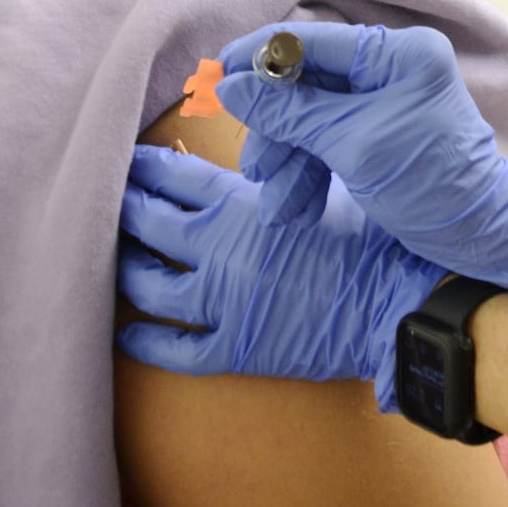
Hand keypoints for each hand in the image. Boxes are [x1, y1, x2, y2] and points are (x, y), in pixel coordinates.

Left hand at [117, 145, 443, 410]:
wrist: (399, 304)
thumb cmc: (372, 239)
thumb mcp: (325, 188)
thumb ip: (283, 175)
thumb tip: (264, 156)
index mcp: (242, 205)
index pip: (175, 175)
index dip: (146, 166)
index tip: (129, 159)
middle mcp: (220, 251)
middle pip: (149, 224)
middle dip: (124, 208)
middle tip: (108, 200)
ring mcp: (222, 304)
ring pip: (149, 287)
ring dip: (126, 269)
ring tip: (113, 259)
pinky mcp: (234, 349)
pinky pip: (174, 350)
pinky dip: (144, 342)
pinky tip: (128, 332)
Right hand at [213, 22, 507, 315]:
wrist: (482, 237)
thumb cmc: (431, 184)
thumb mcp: (354, 145)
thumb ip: (292, 113)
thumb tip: (231, 85)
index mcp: (399, 53)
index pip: (313, 41)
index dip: (260, 58)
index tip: (217, 76)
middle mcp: (394, 67)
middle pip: (307, 85)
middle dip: (277, 131)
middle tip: (257, 169)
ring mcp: (387, 102)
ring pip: (312, 120)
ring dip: (288, 162)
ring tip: (277, 208)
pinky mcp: (380, 135)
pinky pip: (329, 142)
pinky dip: (308, 174)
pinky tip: (293, 208)